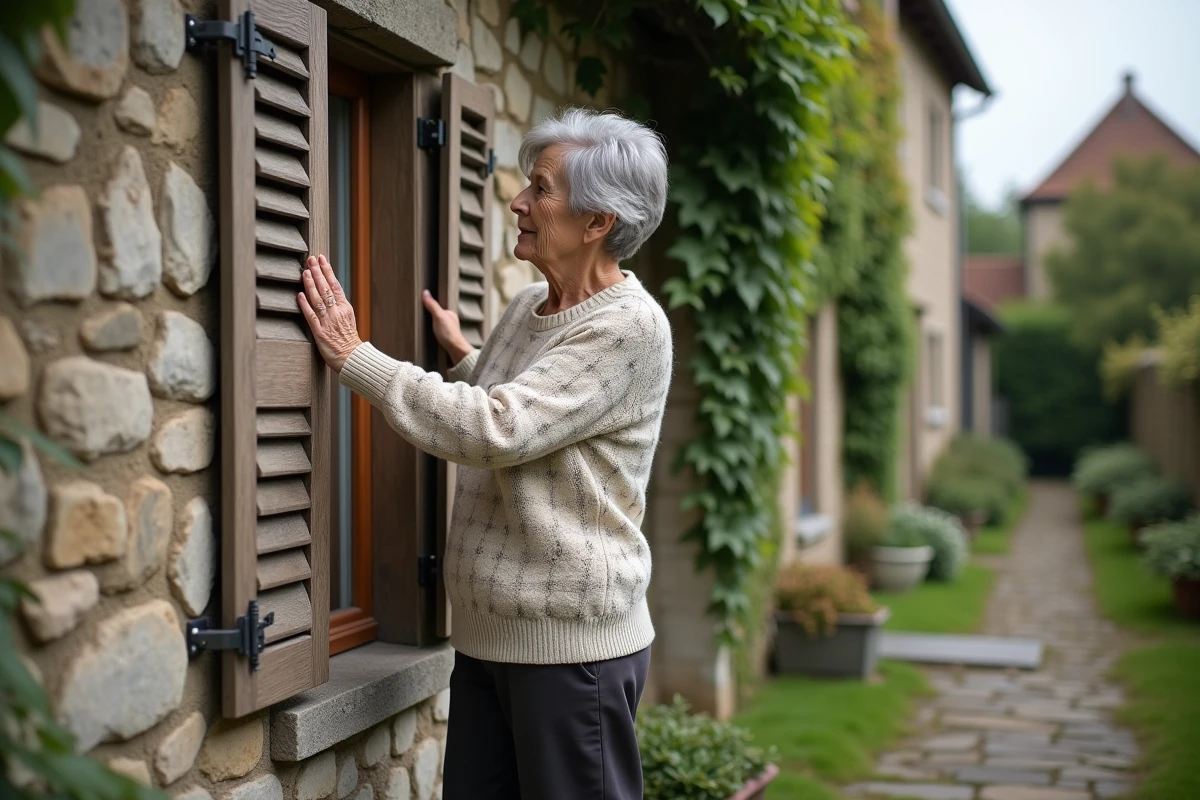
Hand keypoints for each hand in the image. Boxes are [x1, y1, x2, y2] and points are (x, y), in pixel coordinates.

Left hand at [298, 254, 362, 371]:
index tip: (321, 259)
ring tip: (305, 271)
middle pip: (326, 288)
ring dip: (311, 284)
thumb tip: (330, 293)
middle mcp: (337, 312)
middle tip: (310, 259)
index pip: (335, 285)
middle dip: (317, 272)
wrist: (352, 357)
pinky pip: (311, 316)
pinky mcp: (320, 332)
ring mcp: (328, 321)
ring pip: (318, 299)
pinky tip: (300, 294)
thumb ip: (339, 306)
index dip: (327, 271)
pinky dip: (305, 305)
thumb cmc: (349, 340)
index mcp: (345, 308)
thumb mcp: (348, 319)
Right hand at [422, 290, 472, 363]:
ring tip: (423, 323)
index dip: (431, 304)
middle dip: (431, 313)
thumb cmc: (448, 333)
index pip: (439, 305)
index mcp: (449, 313)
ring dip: (432, 323)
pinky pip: (438, 331)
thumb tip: (425, 292)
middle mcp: (450, 320)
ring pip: (438, 322)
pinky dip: (433, 330)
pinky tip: (429, 332)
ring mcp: (449, 329)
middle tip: (420, 313)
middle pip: (438, 314)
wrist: (455, 349)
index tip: (422, 302)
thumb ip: (432, 305)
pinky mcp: (446, 337)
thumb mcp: (438, 317)